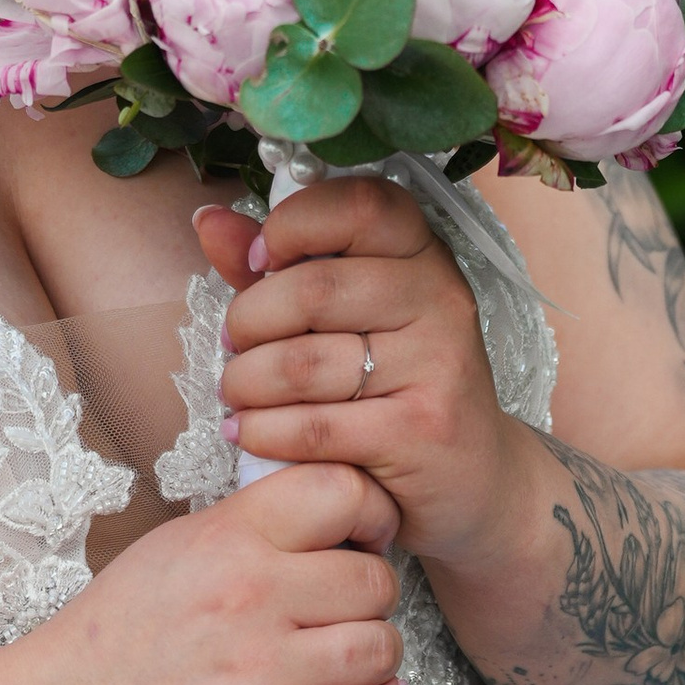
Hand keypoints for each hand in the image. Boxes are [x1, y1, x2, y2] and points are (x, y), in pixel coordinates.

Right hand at [15, 460, 406, 684]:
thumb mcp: (168, 550)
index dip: (371, 513)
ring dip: (378, 657)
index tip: (364, 538)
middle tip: (349, 612)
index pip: (342, 490)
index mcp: (224, 537)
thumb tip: (325, 517)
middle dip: (373, 596)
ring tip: (351, 662)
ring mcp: (260, 671)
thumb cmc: (109, 640)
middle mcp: (249, 595)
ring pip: (381, 648)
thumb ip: (245, 529)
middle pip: (375, 578)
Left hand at [198, 177, 531, 576]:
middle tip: (234, 346)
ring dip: (245, 383)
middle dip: (248, 320)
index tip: (259, 260)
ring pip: (305, 363)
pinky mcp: (423, 432)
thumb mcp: (344, 317)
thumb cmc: (393, 386)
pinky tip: (250, 433)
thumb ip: (279, 267)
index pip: (361, 204)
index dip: (294, 223)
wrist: (474, 480)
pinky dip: (263, 431)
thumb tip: (209, 220)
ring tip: (237, 394)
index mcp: (422, 255)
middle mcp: (440, 301)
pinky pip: (315, 426)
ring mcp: (438, 366)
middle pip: (315, 288)